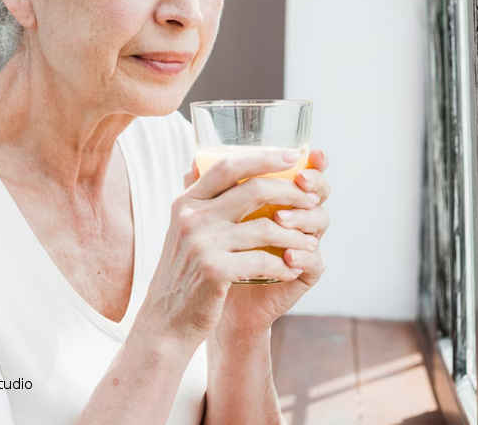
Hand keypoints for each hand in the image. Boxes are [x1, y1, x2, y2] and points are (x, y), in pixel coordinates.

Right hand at [134, 149, 323, 352]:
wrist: (165, 321)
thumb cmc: (184, 274)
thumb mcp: (182, 231)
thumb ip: (200, 201)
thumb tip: (207, 162)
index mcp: (186, 202)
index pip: (227, 166)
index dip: (263, 157)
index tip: (293, 155)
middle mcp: (192, 217)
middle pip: (253, 189)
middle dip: (291, 191)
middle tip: (312, 199)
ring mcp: (202, 244)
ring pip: (265, 226)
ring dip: (295, 234)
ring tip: (310, 242)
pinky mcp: (215, 271)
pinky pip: (263, 260)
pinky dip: (283, 264)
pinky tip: (292, 268)